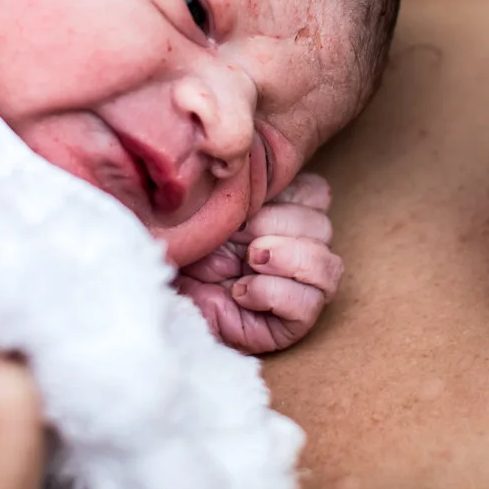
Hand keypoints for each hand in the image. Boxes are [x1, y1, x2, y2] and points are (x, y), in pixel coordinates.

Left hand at [176, 173, 341, 353]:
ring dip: (287, 256)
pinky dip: (273, 292)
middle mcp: (296, 250)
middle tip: (239, 233)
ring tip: (249, 260)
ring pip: (328, 266)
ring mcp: (297, 288)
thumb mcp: (207, 209)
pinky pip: (309, 305)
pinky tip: (241, 291)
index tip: (248, 203)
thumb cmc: (181, 251)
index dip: (288, 194)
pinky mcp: (290, 325)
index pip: (318, 193)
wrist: (160, 296)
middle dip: (279, 224)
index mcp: (282, 216)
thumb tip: (254, 163)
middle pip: (323, 226)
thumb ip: (239, 188)